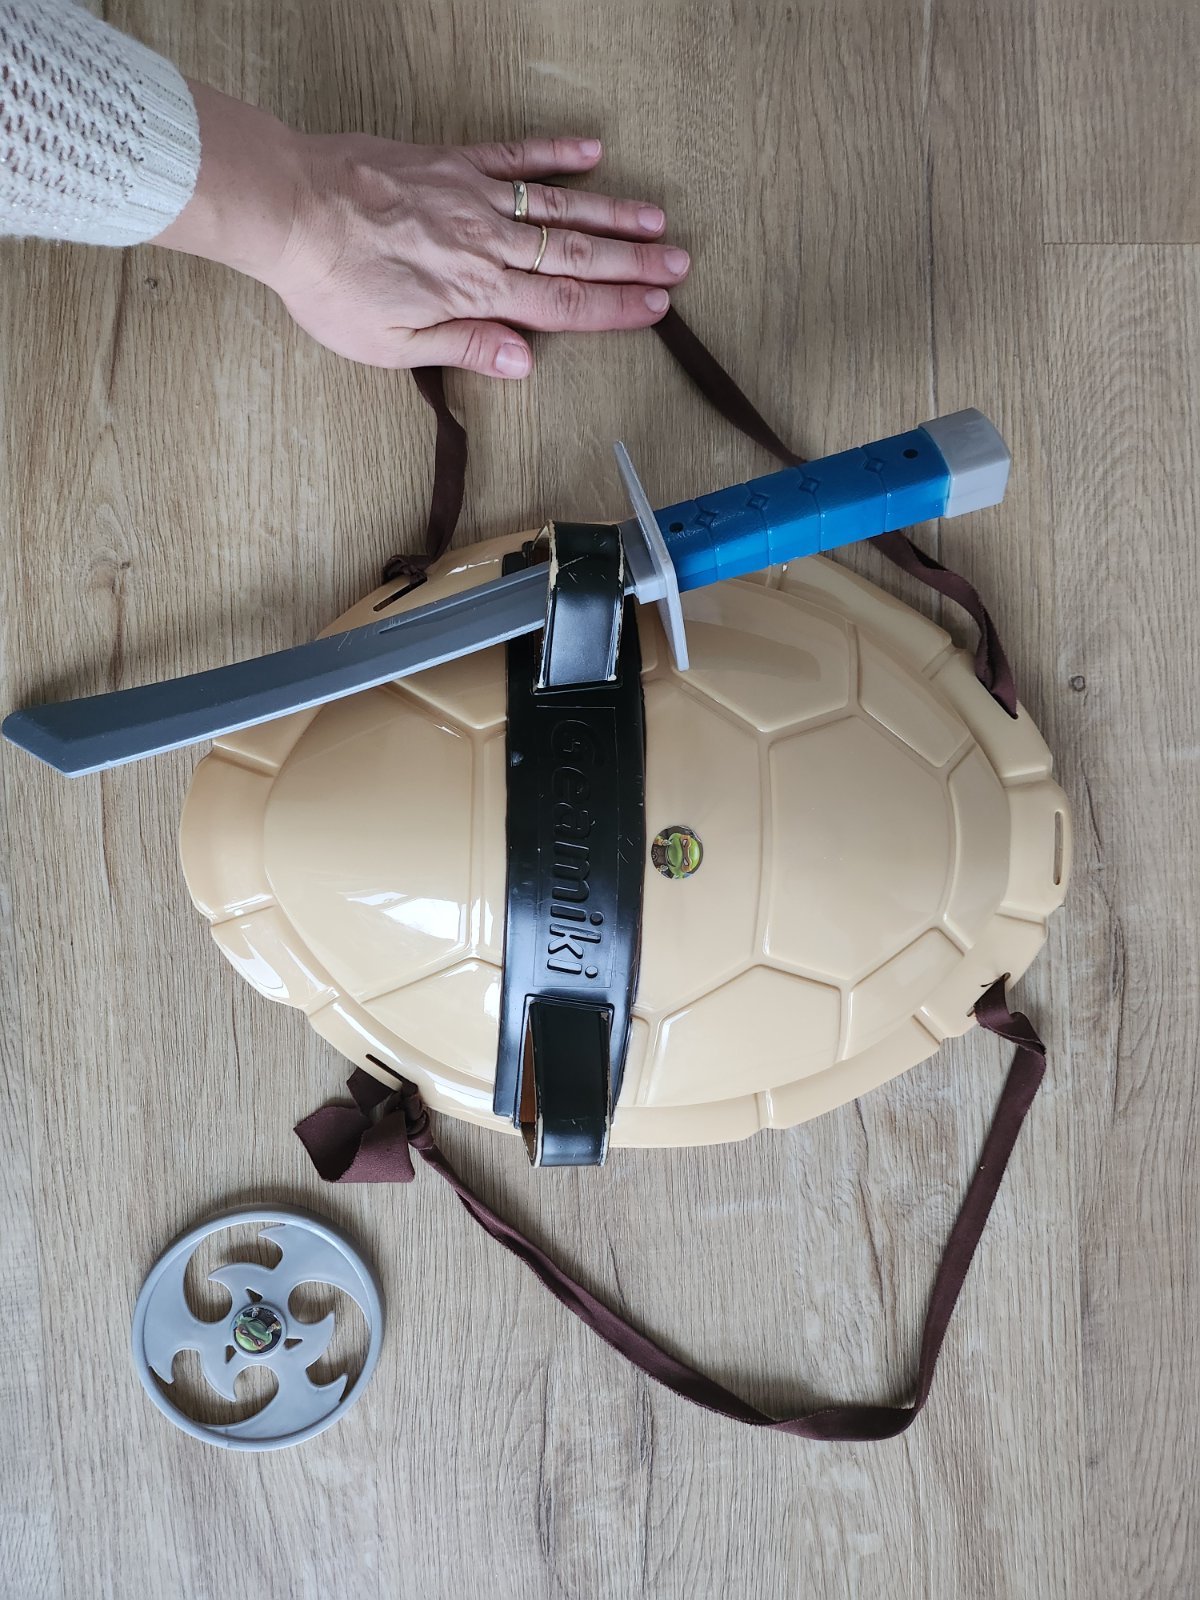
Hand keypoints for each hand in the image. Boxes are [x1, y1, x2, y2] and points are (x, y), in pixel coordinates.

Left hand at [155, 84, 689, 376]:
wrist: (287, 206)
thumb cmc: (329, 283)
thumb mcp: (391, 343)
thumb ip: (462, 346)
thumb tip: (523, 361)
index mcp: (476, 291)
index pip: (563, 303)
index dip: (615, 307)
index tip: (657, 307)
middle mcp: (486, 241)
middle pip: (575, 252)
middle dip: (633, 262)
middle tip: (680, 264)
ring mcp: (471, 195)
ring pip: (557, 205)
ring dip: (612, 211)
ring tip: (657, 218)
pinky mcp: (450, 161)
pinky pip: (513, 155)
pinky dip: (554, 152)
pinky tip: (590, 151)